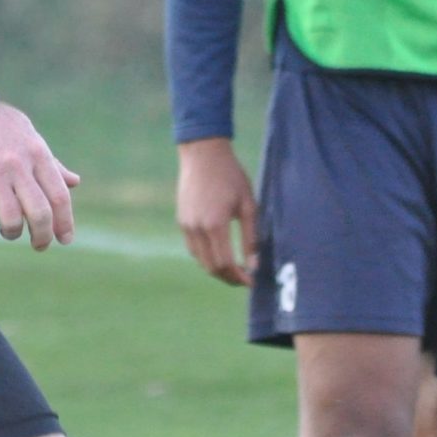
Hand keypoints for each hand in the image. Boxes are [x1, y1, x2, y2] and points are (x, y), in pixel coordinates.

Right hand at [0, 101, 79, 249]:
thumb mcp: (28, 135)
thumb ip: (50, 162)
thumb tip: (75, 182)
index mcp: (37, 153)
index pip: (59, 196)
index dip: (65, 222)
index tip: (65, 239)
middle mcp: (18, 166)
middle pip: (40, 213)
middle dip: (43, 236)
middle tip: (40, 244)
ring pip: (12, 221)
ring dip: (12, 234)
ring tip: (9, 232)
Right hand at [176, 136, 257, 287]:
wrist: (203, 154)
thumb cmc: (231, 176)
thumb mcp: (249, 205)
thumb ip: (251, 237)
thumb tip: (254, 265)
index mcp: (215, 224)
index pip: (226, 263)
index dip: (239, 277)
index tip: (252, 282)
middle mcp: (197, 228)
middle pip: (211, 267)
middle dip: (228, 278)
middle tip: (244, 279)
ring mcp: (186, 224)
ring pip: (200, 260)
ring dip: (216, 269)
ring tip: (234, 269)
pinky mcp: (182, 220)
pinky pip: (193, 248)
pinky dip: (206, 256)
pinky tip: (219, 252)